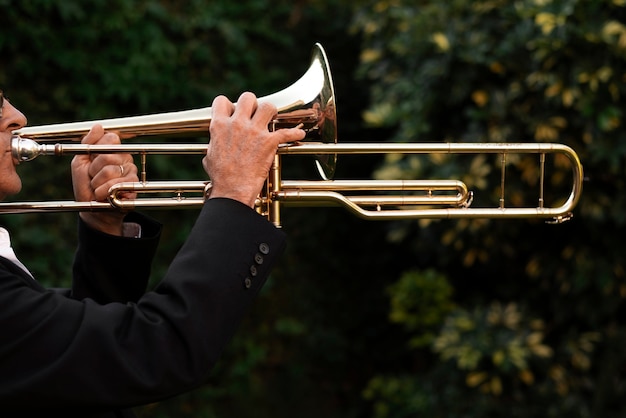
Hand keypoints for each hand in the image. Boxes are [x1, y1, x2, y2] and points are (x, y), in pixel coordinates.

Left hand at [71, 124, 137, 235]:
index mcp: (113, 150)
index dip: (97, 151)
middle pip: (108, 155)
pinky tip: (105, 195)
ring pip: (111, 170)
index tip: (91, 162)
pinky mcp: (134, 186)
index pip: (111, 139)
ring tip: (98, 188)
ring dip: (97, 183)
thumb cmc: (86, 185)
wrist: (92, 209)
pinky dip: (104, 191)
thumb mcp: (80, 162)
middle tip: (93, 178)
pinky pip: (118, 183)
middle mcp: (125, 159)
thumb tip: (98, 126)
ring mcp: (131, 172)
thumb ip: (87, 143)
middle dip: (94, 169)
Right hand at [203, 92, 305, 207]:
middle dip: (253, 104)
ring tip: (273, 118)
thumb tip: (214, 147)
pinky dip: (295, 133)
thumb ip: (214, 145)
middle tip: (256, 114)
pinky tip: (299, 134)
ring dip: (271, 111)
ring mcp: (254, 131)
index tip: (235, 113)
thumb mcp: (210, 157)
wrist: (233, 190)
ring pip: (268, 106)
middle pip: (247, 97)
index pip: (222, 101)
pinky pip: (287, 132)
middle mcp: (237, 124)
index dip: (229, 105)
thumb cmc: (221, 178)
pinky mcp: (269, 142)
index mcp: (220, 126)